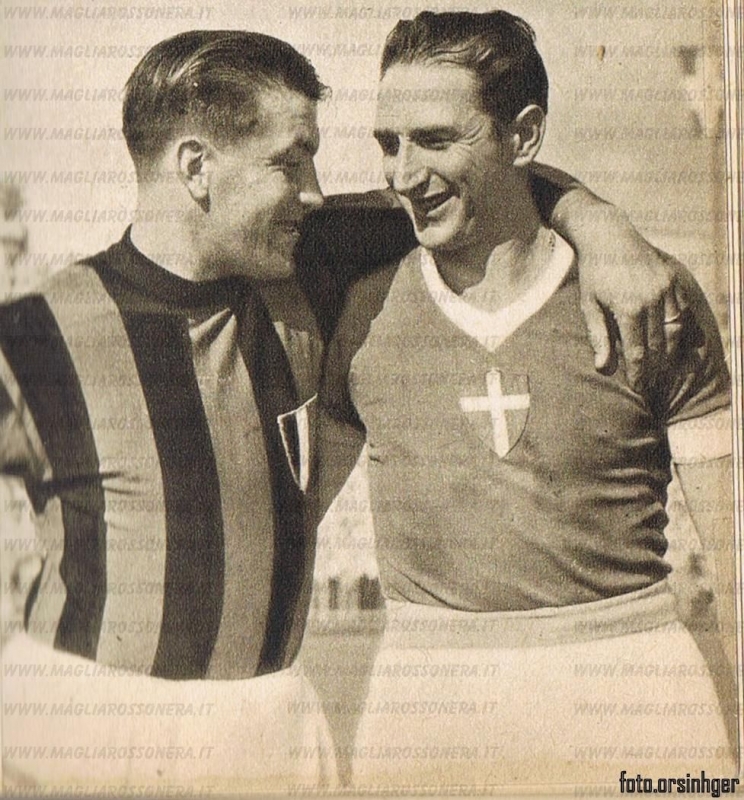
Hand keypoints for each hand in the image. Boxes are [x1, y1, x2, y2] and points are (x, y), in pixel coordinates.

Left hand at [576, 208, 687, 390]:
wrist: (608, 236)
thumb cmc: (594, 274)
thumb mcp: (588, 305)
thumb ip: (598, 337)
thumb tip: (603, 369)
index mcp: (628, 308)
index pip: (637, 351)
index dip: (639, 373)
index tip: (638, 388)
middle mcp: (652, 299)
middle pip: (659, 345)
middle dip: (655, 368)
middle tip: (650, 385)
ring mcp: (666, 288)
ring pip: (674, 331)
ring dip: (670, 354)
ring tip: (662, 370)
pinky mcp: (673, 280)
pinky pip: (682, 312)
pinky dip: (680, 331)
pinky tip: (674, 345)